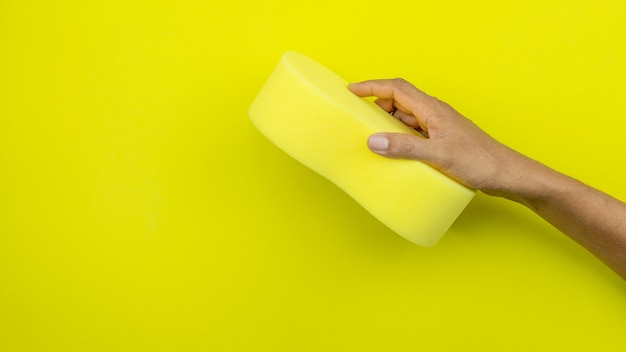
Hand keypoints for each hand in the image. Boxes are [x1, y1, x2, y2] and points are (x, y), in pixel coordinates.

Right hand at [348, 78, 528, 195]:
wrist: (507, 174)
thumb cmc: (479, 161)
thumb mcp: (438, 155)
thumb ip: (404, 147)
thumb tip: (373, 140)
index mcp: (432, 110)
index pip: (396, 88)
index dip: (372, 87)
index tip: (351, 90)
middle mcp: (435, 114)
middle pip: (399, 101)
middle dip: (377, 107)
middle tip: (360, 122)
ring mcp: (439, 127)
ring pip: (407, 118)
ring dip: (389, 125)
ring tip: (375, 140)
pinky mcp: (442, 141)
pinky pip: (415, 133)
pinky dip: (401, 138)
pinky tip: (397, 154)